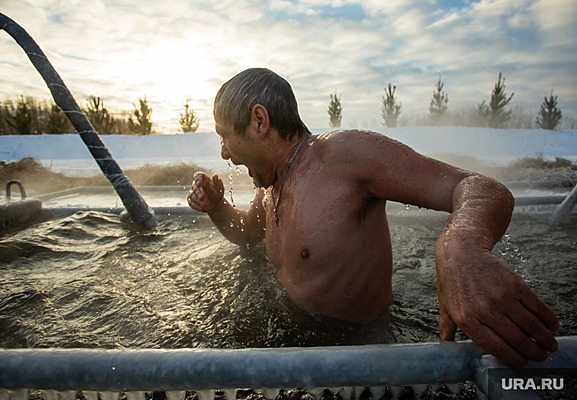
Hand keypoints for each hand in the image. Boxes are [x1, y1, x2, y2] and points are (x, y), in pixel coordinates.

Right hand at [187, 172, 224, 212]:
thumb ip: (217, 182)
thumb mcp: (220, 189)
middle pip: (194, 186)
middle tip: (202, 197)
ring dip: (197, 200)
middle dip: (198, 192)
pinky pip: (191, 202)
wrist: (216, 204)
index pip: (198, 175)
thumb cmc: (217, 194)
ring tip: (204, 204)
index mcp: (204, 179)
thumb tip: (215, 176)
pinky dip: (196, 205)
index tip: (199, 183)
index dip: (197, 178)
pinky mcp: (191, 200)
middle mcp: (197, 185)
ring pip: (191, 194)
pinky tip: (202, 208)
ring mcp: (193, 192)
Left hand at [435, 237, 559, 366]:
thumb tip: (445, 349)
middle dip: (533, 353)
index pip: (496, 348)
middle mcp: (485, 310)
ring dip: (544, 338)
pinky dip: (548, 318)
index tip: (522, 363)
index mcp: (467, 320)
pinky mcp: (514, 284)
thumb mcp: (445, 307)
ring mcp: (501, 296)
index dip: (514, 359)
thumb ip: (447, 330)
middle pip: (517, 339)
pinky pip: (536, 306)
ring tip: (549, 345)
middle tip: (540, 357)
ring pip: (531, 325)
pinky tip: (552, 325)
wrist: (461, 252)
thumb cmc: (452, 281)